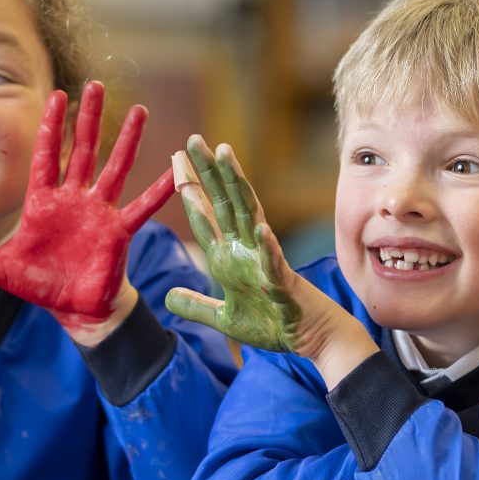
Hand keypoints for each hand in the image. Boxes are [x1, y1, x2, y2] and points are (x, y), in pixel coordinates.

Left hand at [0, 82, 173, 344]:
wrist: (74, 308)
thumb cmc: (40, 283)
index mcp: (44, 201)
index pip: (46, 154)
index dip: (50, 125)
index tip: (55, 94)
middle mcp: (75, 199)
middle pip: (84, 150)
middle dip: (89, 118)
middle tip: (96, 85)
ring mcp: (100, 212)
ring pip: (115, 168)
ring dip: (128, 140)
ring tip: (140, 112)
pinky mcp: (119, 231)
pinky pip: (142, 206)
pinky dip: (160, 190)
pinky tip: (176, 171)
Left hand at [166, 135, 374, 384]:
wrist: (311, 339)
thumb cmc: (273, 324)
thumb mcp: (224, 318)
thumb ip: (197, 306)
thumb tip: (167, 298)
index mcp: (229, 258)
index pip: (206, 216)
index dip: (190, 189)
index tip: (175, 160)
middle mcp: (246, 250)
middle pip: (224, 203)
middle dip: (208, 172)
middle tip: (193, 140)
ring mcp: (265, 262)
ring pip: (249, 216)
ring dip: (238, 186)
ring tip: (226, 156)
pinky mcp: (283, 283)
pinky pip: (275, 262)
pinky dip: (268, 247)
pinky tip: (261, 228)